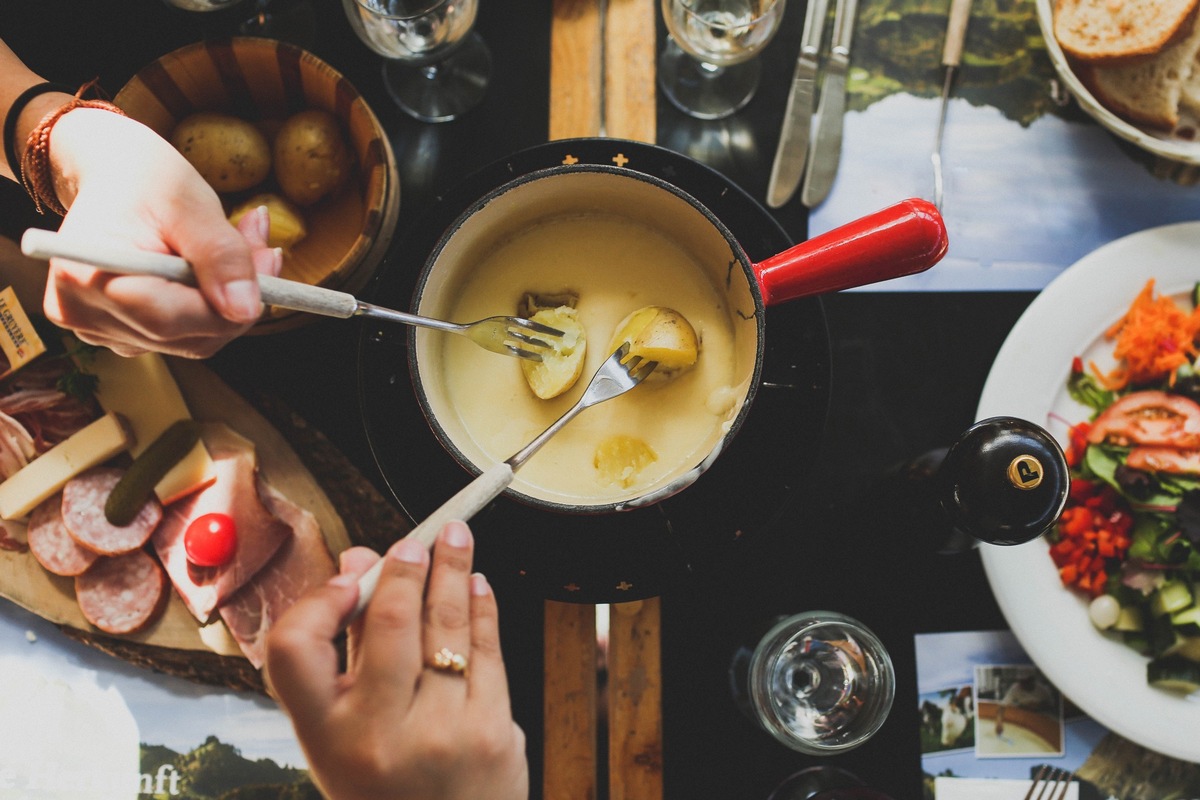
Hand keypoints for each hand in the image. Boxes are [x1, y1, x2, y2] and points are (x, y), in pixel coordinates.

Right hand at [40, 109, 279, 357]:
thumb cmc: (143, 179)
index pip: (170, 320)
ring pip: (194, 340)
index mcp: (85, 278)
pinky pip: (184, 336)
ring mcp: (98, 330)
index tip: (268, 260)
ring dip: (229, 301)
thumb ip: (221, 256)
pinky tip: (215, 269)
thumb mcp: (189, 203)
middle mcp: (84, 314)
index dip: (229, 303)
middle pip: (188, 336)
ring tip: (241, 244)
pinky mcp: (119, 333)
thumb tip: (245, 310)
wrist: (113, 176)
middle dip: (237, 298)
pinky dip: (211, 306)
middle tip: (264, 247)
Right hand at [264, 522, 528, 799]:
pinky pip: (488, 650)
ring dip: (454, 571)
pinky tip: (478, 585)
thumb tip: (358, 564)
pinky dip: (483, 608)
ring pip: (447, 627)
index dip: (317, 601)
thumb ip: (347, 648)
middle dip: (406, 568)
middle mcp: (379, 734)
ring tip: (457, 539)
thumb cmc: (387, 785)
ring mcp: (441, 734)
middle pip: (389, 622)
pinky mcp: (492, 732)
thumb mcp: (343, 735)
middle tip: (416, 540)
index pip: (294, 649)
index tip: (346, 577)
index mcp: (325, 736)